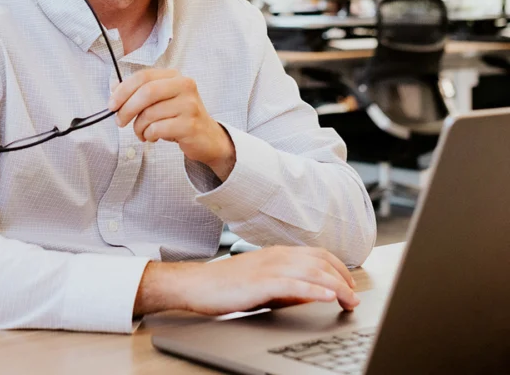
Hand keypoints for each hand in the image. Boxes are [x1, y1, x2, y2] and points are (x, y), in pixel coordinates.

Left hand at [107, 69, 235, 178]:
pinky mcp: (190, 125)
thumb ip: (139, 92)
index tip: (111, 105)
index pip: (143, 76)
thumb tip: (114, 88)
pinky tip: (153, 137)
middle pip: (147, 92)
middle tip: (119, 121)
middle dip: (127, 108)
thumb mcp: (160, 101)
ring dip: (139, 127)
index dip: (123, 90)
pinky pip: (158, 129)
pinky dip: (149, 135)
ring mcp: (189, 105)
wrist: (207, 137)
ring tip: (143, 132)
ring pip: (150, 114)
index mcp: (175, 76)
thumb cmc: (179, 117)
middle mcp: (185, 86)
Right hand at [134, 245, 359, 315]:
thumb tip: (313, 293)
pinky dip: (315, 289)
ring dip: (336, 285)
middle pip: (320, 261)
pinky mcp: (261, 282)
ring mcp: (269, 267)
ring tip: (349, 299)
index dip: (339, 268)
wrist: (198, 285)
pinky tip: (328, 297)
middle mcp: (277, 256)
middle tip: (355, 297)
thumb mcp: (264, 284)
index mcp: (278, 254)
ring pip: (312, 271)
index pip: (317, 254)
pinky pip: (294, 284)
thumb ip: (288, 287)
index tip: (350, 285)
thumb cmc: (227, 285)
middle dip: (343, 279)